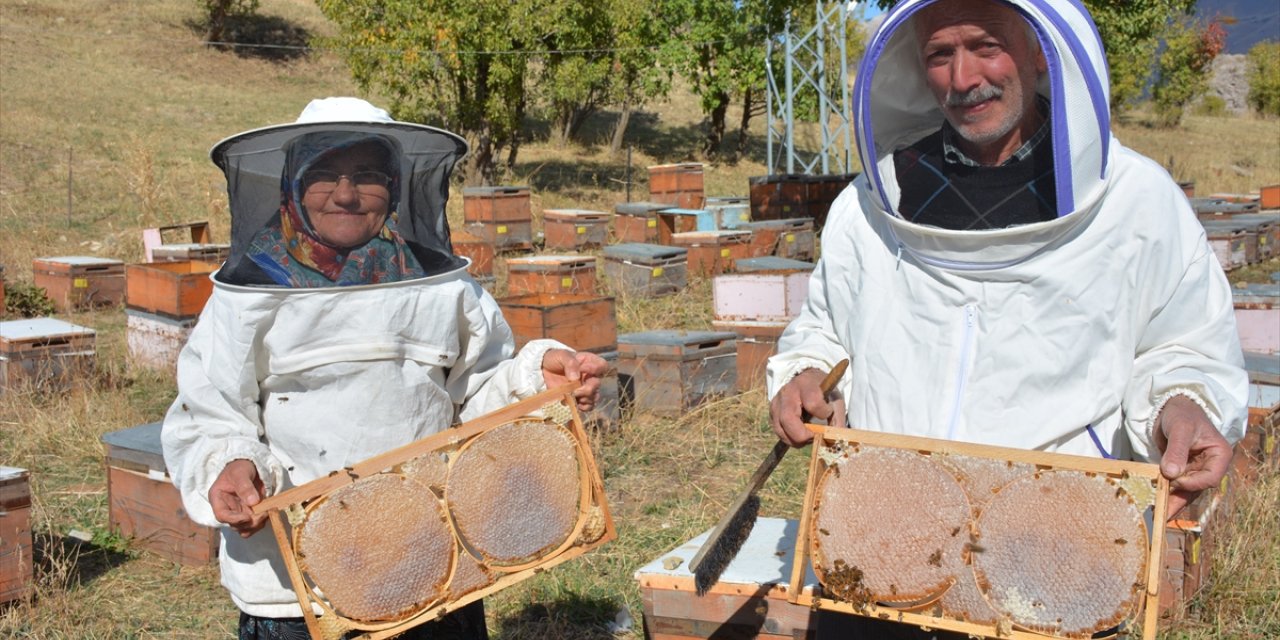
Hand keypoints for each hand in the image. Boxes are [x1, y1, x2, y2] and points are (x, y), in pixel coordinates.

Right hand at [208, 459, 267, 537]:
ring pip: (245, 528)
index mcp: (218, 499)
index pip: (221, 515)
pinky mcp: (250, 513)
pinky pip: (255, 524)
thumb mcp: (240, 473)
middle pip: (235, 525)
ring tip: (267, 512)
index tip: (247, 517)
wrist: (249, 464)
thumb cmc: (239, 467)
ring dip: (256, 524)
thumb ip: (245, 486)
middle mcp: (227, 508)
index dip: (234, 519)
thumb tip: (253, 502)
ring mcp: (239, 512)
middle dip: (249, 522)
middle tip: (264, 513)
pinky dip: (262, 521)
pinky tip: (269, 511)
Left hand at [542, 348, 608, 411]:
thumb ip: (570, 363)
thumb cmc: (554, 359)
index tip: (583, 369)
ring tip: (573, 396)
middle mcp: (590, 376)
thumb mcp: (561, 355)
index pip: (602, 366)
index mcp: (589, 362)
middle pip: (597, 384)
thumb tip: (575, 378)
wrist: (542, 370)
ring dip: (585, 399)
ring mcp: (585, 388)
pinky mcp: (579, 398)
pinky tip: (576, 404)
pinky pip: (588, 406)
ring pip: (594, 397)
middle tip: (575, 390)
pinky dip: (584, 407)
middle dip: (587, 389)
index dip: (595, 369)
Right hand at [769, 368, 846, 446]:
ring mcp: (776, 403)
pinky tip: (800, 435)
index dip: (823, 413)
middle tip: (814, 437)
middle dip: (802, 435)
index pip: (813, 403)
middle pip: (788, 418)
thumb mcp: (834, 399)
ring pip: (780, 428)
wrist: (805, 380)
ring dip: (795, 440)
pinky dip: (789, 438)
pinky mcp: (772, 412)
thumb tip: (835, 439)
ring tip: (808, 437)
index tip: (829, 412)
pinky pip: (778, 431)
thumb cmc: (822, 392)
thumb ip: (837, 418)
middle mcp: (787, 393)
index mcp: (806, 384)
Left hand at [1153, 395, 1232, 519]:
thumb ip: (1177, 451)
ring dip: (1171, 502)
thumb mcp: (1181, 429)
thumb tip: (1171, 474)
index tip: (1175, 480)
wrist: (1173, 408)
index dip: (1193, 482)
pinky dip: (1166, 494)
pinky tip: (1156, 505)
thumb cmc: (1182, 414)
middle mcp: (1210, 466)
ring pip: (1186, 491)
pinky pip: (1176, 486)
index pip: (1210, 478)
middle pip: (1197, 489)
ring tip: (1156, 515)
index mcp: (1219, 455)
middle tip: (1161, 514)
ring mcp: (1196, 470)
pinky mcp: (1182, 471)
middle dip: (1179, 500)